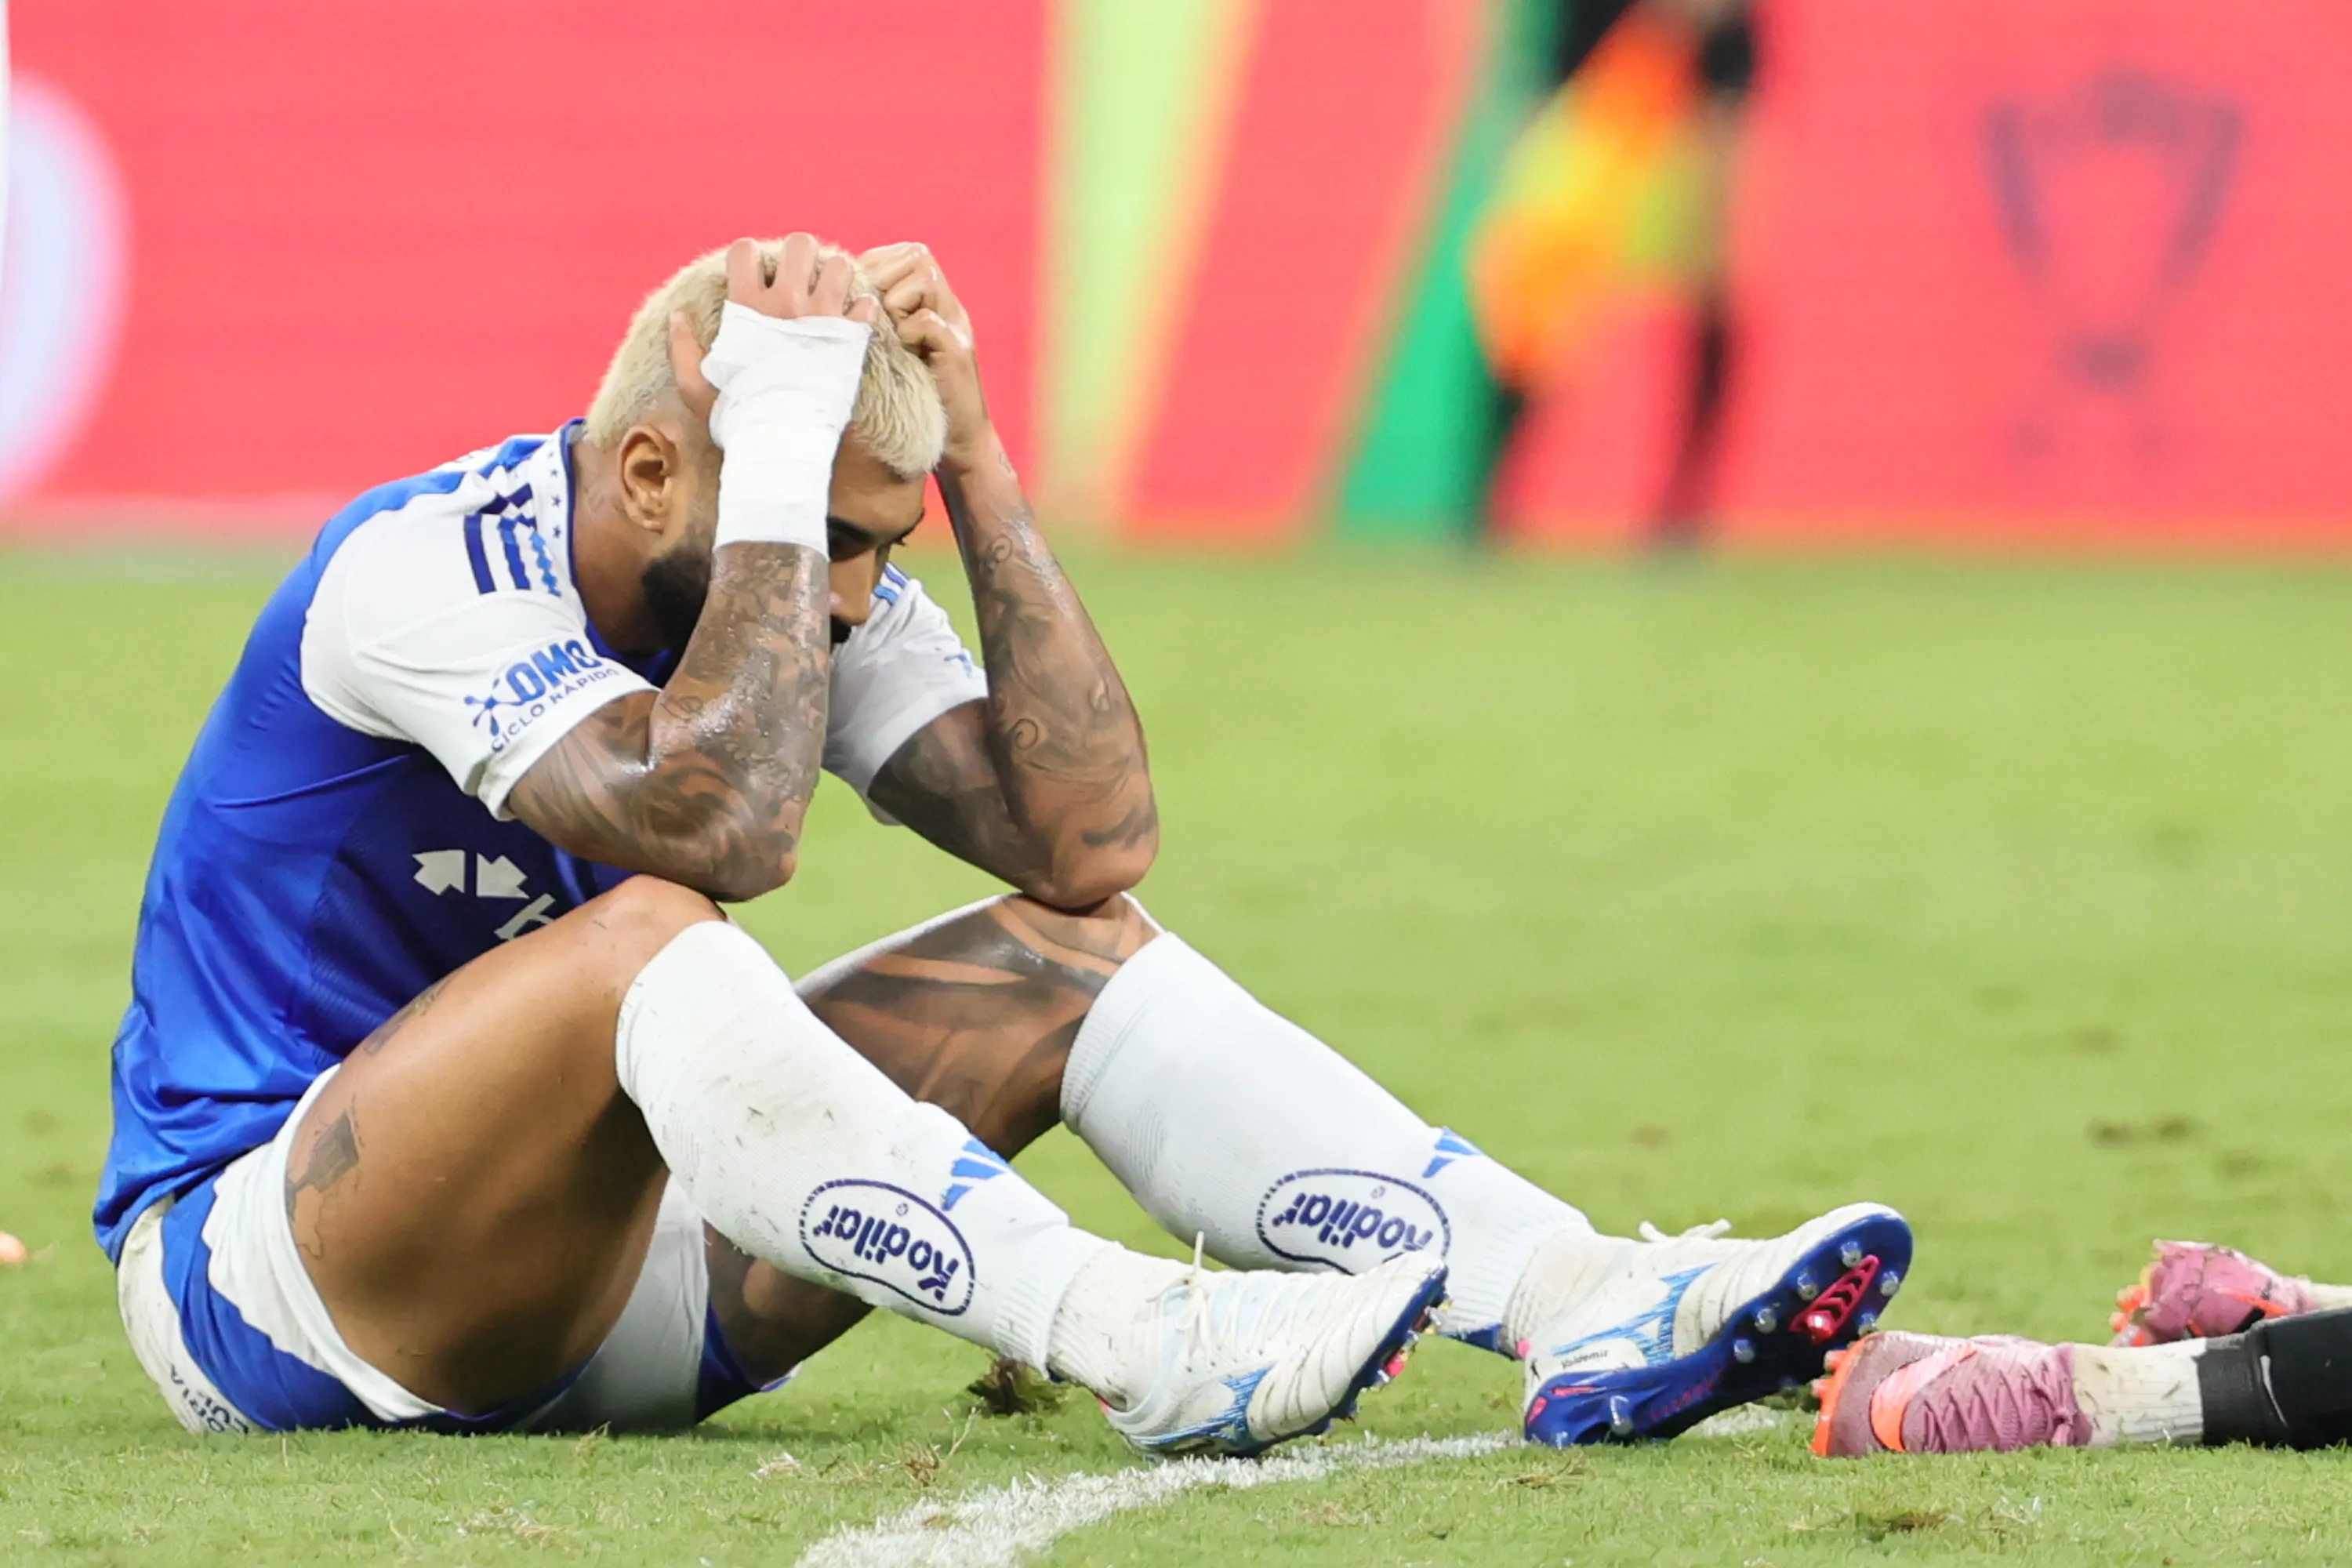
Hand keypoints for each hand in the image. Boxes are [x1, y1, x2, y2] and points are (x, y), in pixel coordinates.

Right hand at [669, 235, 879, 421]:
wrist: (781, 441)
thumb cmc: (736, 416)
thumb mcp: (695, 386)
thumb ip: (683, 348)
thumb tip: (677, 316)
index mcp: (747, 307)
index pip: (745, 250)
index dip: (749, 257)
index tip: (754, 276)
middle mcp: (786, 303)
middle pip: (800, 244)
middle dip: (801, 256)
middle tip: (799, 278)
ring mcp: (822, 317)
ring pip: (839, 266)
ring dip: (836, 277)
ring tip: (830, 295)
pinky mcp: (850, 338)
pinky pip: (866, 305)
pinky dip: (863, 311)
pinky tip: (853, 322)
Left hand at [857, 241, 989, 461]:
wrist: (955, 438)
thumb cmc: (912, 393)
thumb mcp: (891, 345)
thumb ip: (876, 314)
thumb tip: (831, 287)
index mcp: (934, 298)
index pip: (904, 253)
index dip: (876, 266)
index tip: (860, 297)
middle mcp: (950, 305)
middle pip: (917, 256)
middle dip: (886, 280)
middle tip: (875, 316)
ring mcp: (958, 325)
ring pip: (925, 278)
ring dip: (898, 302)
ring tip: (892, 333)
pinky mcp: (959, 351)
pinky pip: (928, 321)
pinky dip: (911, 332)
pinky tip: (906, 352)